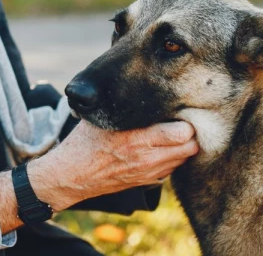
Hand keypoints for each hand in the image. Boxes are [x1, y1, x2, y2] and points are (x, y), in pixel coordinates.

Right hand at [26, 120, 198, 210]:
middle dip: (190, 132)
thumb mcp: (103, 117)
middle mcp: (148, 157)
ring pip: (184, 158)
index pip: (183, 132)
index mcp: (139, 138)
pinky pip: (172, 169)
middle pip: (190, 146)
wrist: (72, 174)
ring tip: (173, 133)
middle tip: (182, 120)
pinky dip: (173, 158)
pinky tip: (162, 148)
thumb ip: (125, 105)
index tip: (180, 109)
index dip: (186, 119)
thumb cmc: (85, 141)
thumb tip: (140, 80)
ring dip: (183, 146)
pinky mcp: (147, 182)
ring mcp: (149, 172)